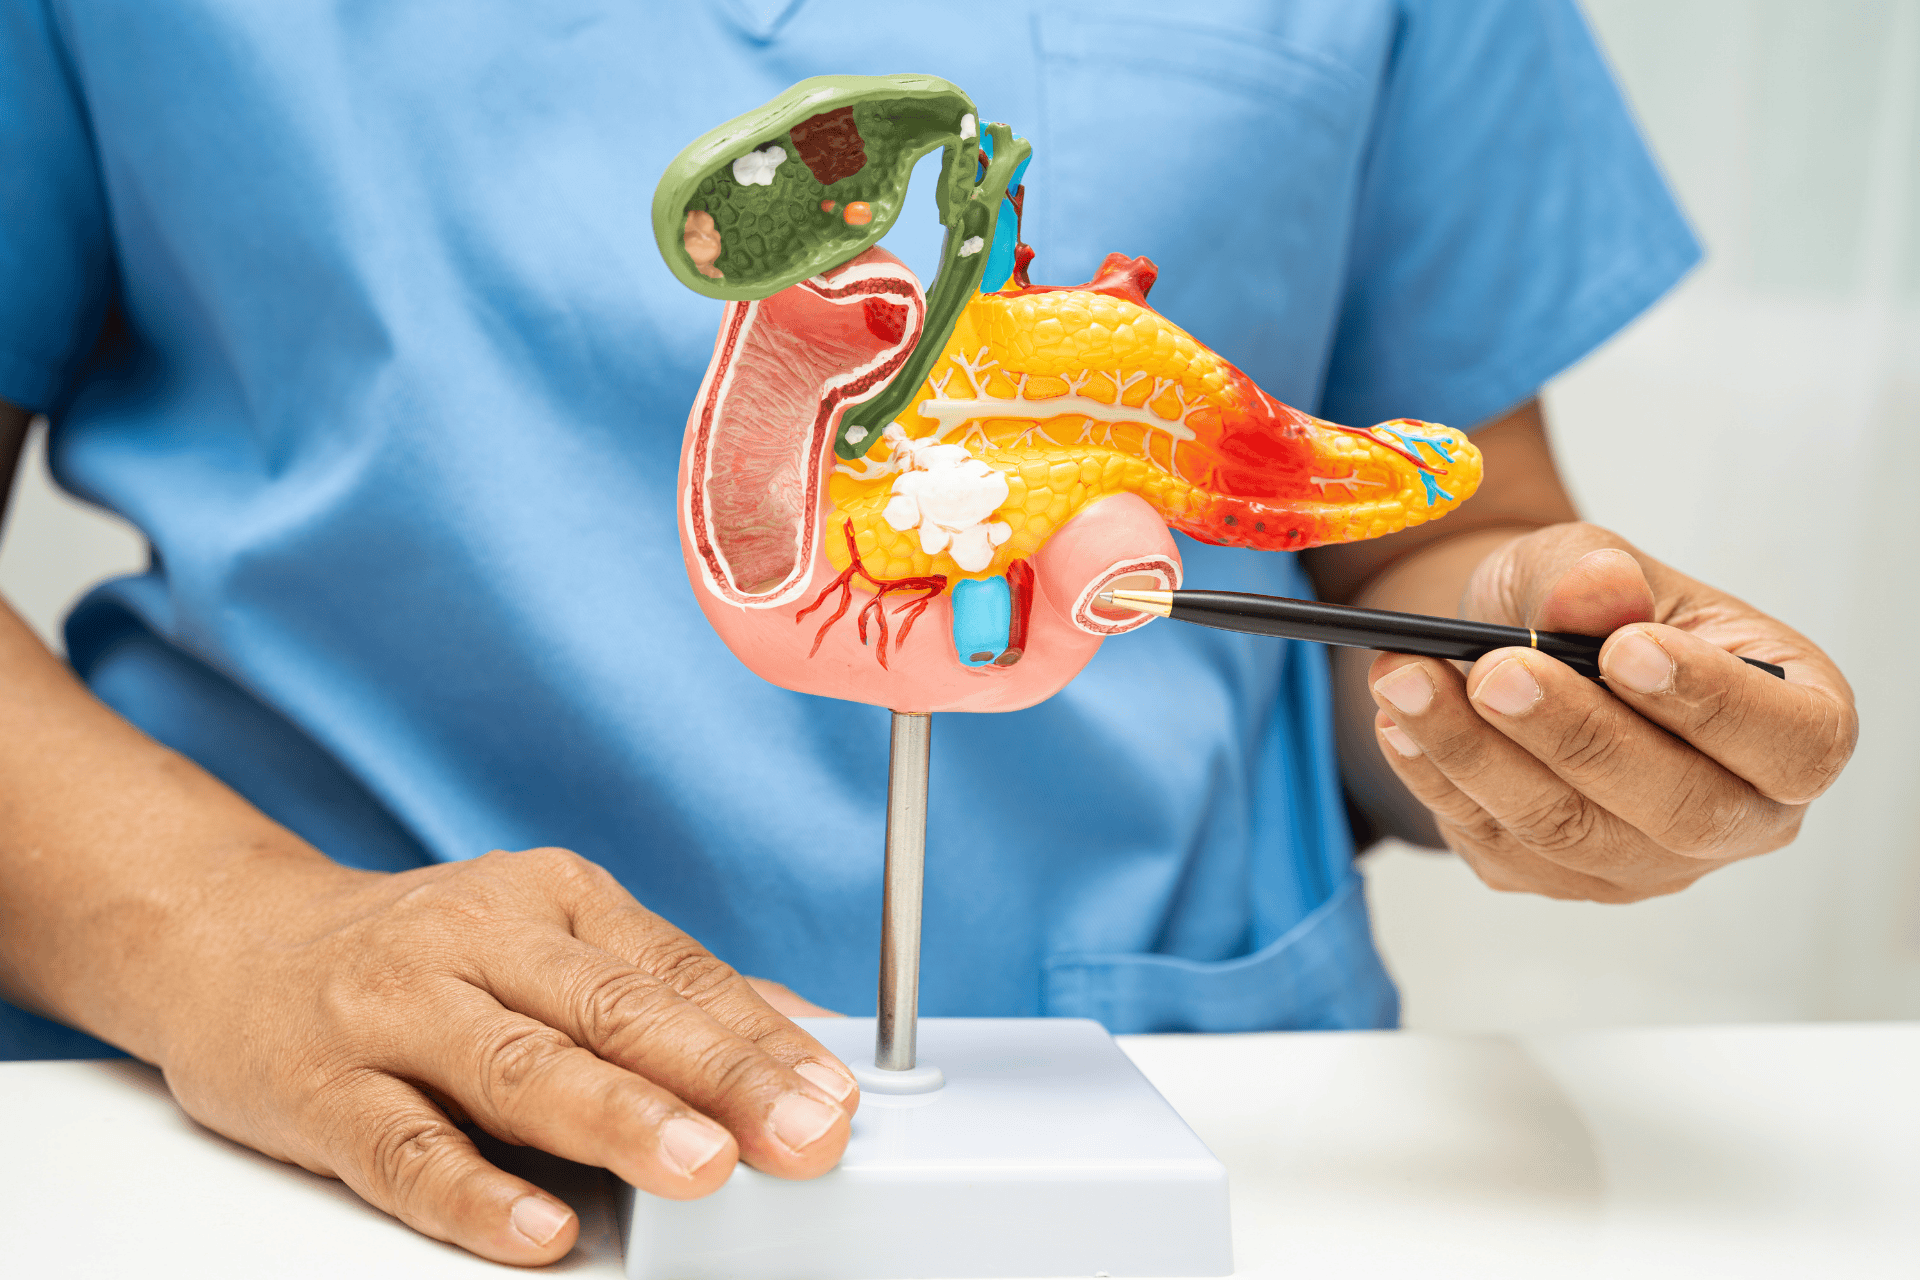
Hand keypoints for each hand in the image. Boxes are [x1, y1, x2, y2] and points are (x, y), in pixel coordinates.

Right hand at [152, 847, 857, 1264]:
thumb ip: (665, 986)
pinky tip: (537, 1227)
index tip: (836, 1093)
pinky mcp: (317, 1086)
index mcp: (552, 900)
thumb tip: (802, 1030)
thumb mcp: (549, 938)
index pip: (678, 972)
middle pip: (616, 1012)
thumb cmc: (423, 951)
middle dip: (721, 1075)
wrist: (229, 936)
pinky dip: (473, 1189)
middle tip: (803, 1131)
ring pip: (518, 1068)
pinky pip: (401, 1147)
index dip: (763, 1036)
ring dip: (618, 1119)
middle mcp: (478, 941)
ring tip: (702, 1167)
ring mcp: (395, 1010)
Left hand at [1366, 522, 1855, 900]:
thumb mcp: (1587, 558)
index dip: (1716, 703)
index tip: (1626, 649)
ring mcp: (1648, 863)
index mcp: (1795, 721)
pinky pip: (1500, 845)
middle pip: (1678, 808)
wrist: (1513, 645)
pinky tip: (1398, 723)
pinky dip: (1439, 779)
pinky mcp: (1559, 880)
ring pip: (1570, 834)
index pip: (1793, 742)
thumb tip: (1596, 593)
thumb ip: (1592, 573)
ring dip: (1476, 755)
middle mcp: (1738, 814)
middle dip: (1575, 735)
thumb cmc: (1583, 606)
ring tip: (1406, 679)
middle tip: (1494, 672)